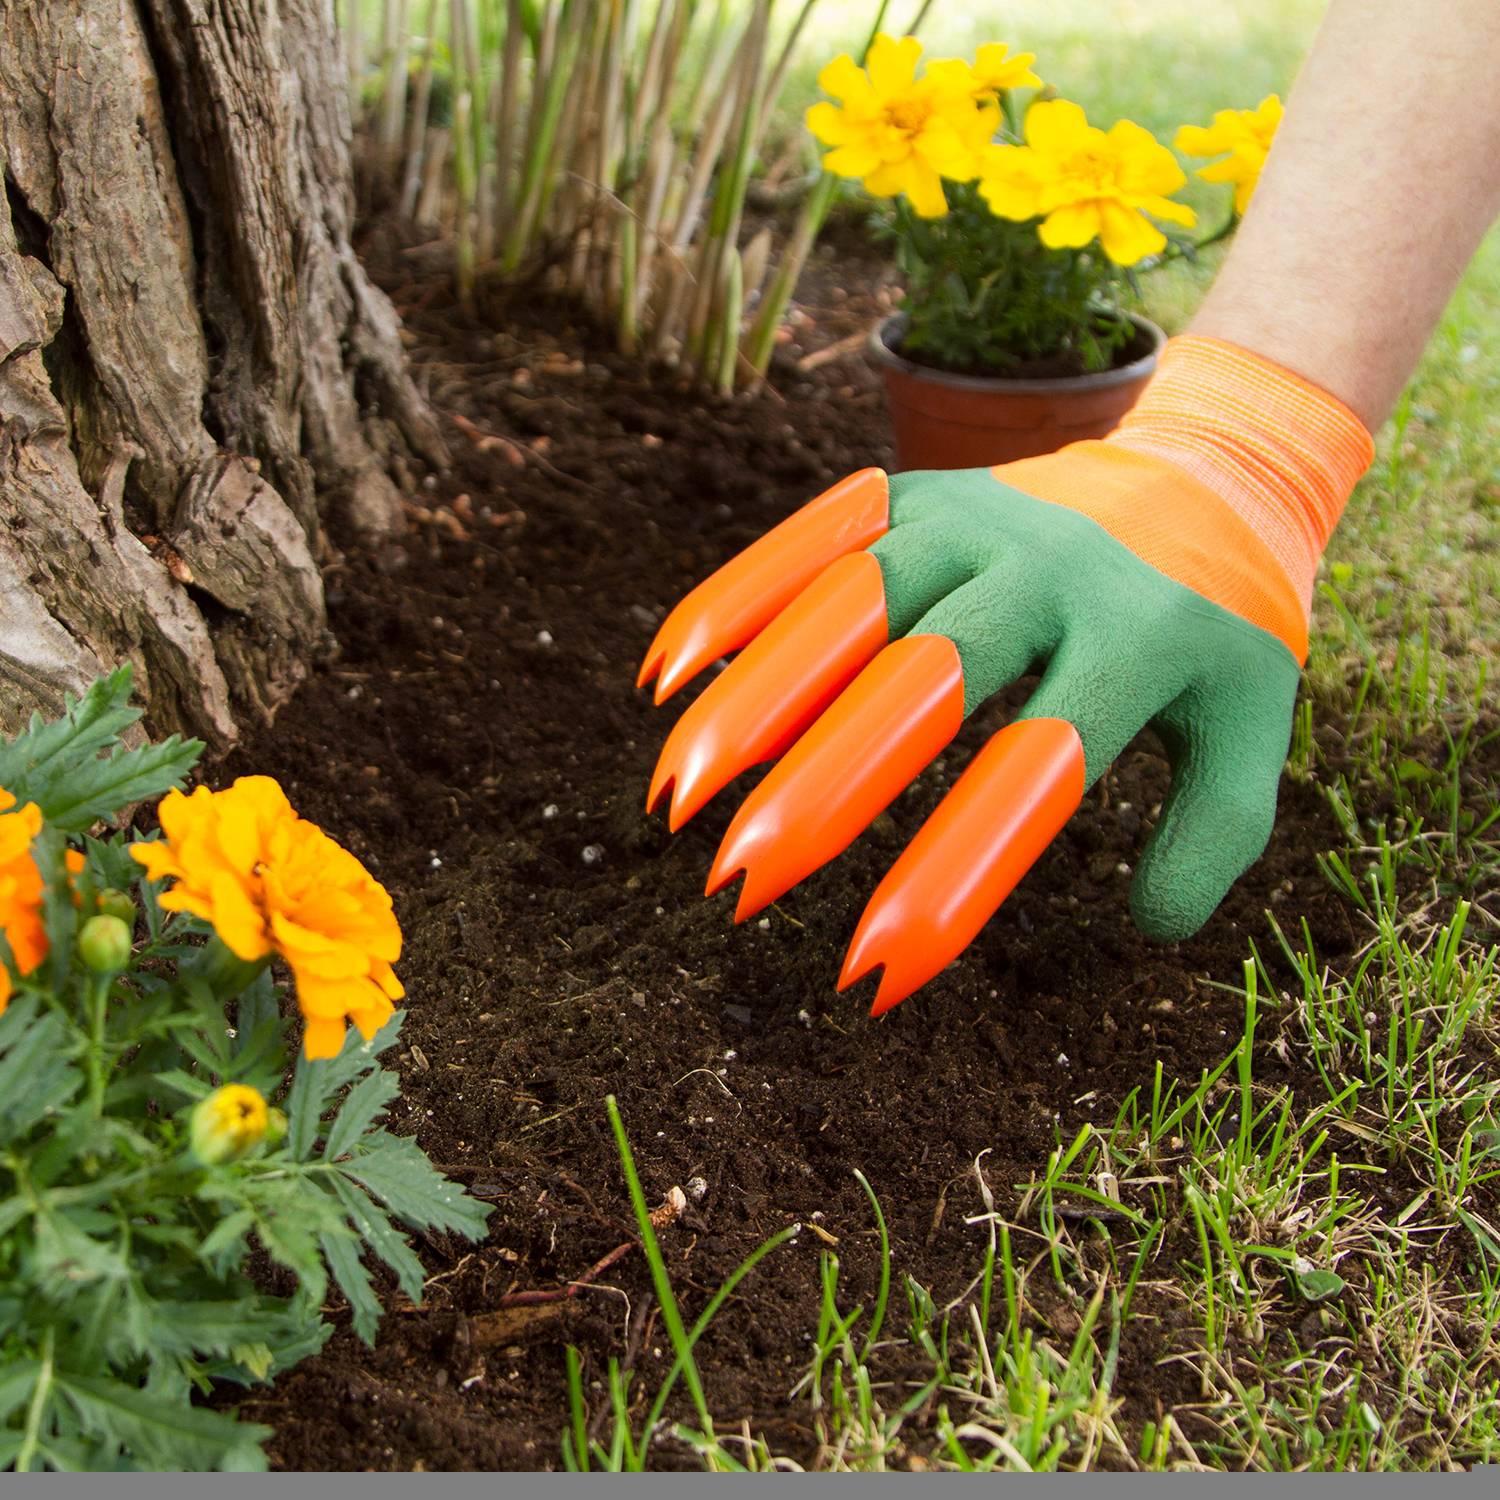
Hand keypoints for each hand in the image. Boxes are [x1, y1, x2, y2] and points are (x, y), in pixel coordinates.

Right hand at [638, 337, 1370, 1013]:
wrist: (1208, 467)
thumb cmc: (1217, 626)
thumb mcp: (1255, 724)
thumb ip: (1219, 830)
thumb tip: (1146, 929)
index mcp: (1136, 635)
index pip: (1036, 768)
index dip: (952, 873)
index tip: (876, 970)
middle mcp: (1045, 567)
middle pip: (926, 678)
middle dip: (826, 786)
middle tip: (739, 882)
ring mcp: (973, 518)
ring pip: (853, 604)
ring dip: (757, 699)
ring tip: (675, 798)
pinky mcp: (918, 493)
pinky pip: (815, 543)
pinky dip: (740, 602)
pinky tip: (669, 674)